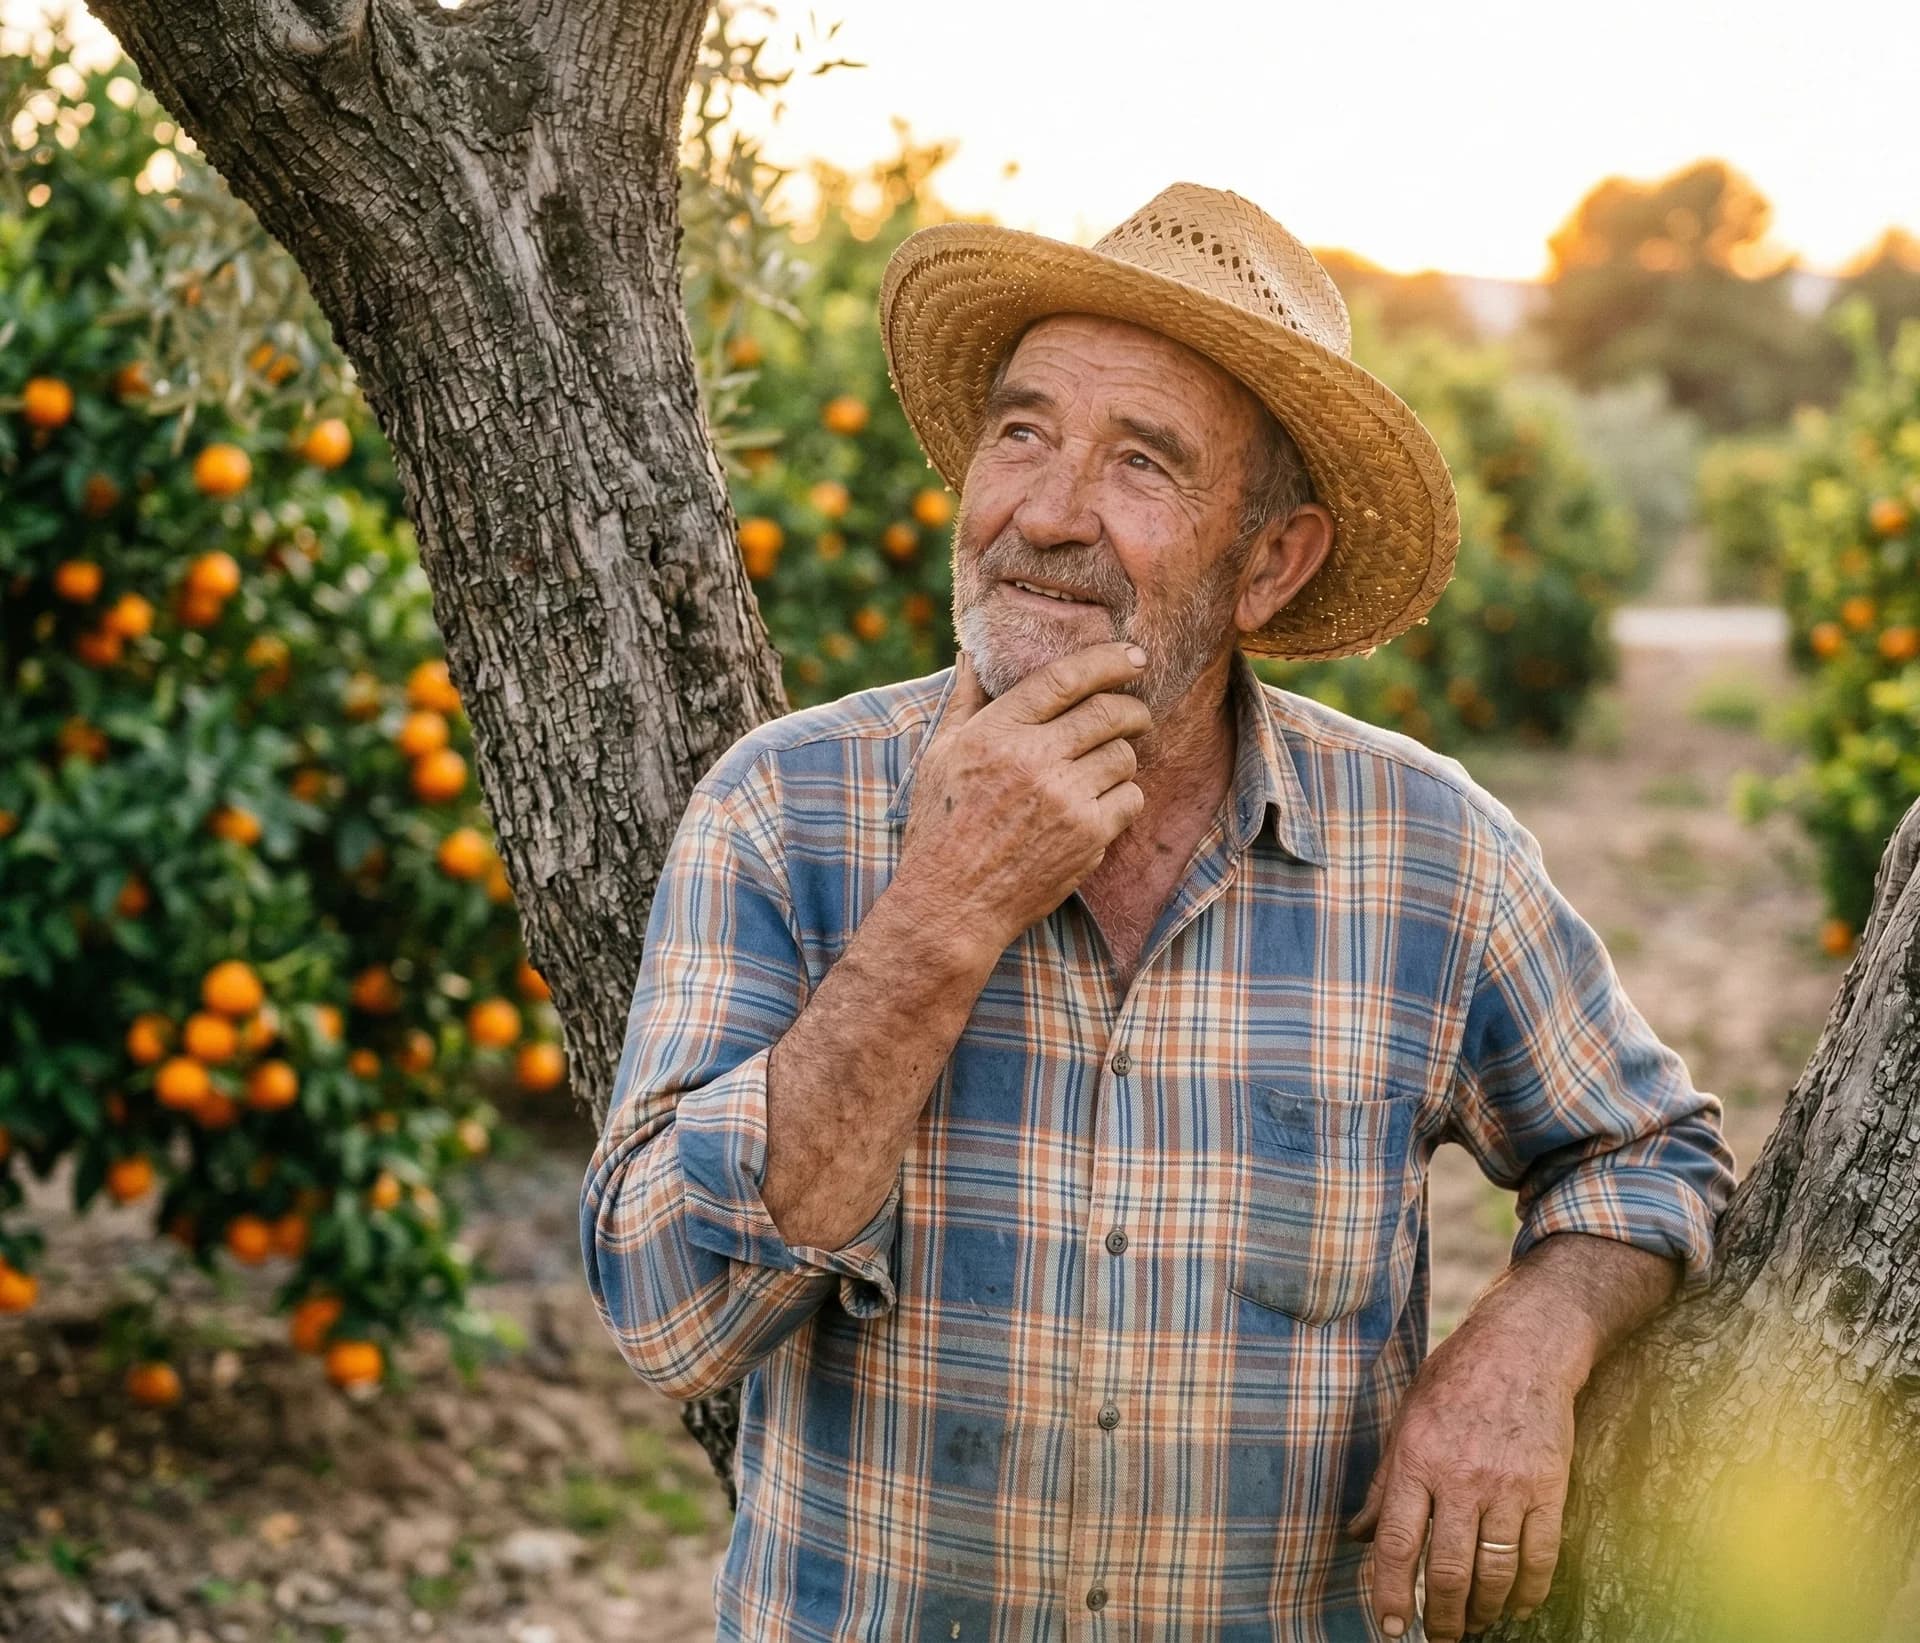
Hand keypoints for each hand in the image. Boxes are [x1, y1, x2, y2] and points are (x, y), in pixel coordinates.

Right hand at [895, 643, 1150, 958]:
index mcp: (997, 732)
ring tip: (1103, 768)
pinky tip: (1099, 806)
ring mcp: (1065, 799)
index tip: (1132, 657)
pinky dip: (1123, 798)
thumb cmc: (942, 827)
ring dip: (1121, 757)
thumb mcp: (941, 755)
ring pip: (1124, 755)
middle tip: (1136, 714)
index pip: (1065, 678)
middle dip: (1132, 709)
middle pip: (1108, 712)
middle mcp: (1033, 759)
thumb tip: (971, 654)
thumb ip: (965, 701)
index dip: (1107, 660)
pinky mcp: (1088, 836)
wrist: (951, 903)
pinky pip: (1131, 798)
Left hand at [1345, 1319, 1576, 1638]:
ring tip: (1476, 1625)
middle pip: (1448, 1569)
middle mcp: (1460, 1477)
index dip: (1392, 1593)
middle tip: (1440, 1638)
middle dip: (1442, 1616)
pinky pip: (1540, 1557)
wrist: (1524, 1347)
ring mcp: (1508, 1486)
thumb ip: (1385, 1483)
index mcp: (1417, 1459)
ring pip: (1494, 1571)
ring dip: (1484, 1610)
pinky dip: (1529, 1592)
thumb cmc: (1456, 1380)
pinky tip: (1518, 1607)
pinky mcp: (1549, 1489)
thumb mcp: (1406, 1420)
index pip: (1398, 1543)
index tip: (1392, 1627)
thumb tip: (1358, 1535)